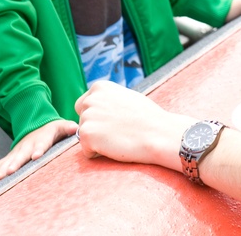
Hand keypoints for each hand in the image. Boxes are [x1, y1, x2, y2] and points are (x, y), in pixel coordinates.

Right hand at [0, 119, 77, 184]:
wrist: (36, 124)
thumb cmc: (52, 130)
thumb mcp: (60, 126)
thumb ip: (67, 128)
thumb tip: (75, 128)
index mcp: (41, 138)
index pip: (41, 144)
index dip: (38, 149)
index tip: (35, 156)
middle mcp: (27, 145)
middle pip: (21, 155)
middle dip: (15, 163)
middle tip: (10, 172)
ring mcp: (17, 151)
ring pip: (8, 161)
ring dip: (2, 170)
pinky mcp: (11, 156)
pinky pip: (1, 164)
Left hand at [75, 81, 191, 168]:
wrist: (158, 133)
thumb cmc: (148, 118)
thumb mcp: (125, 97)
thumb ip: (108, 99)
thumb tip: (97, 104)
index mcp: (99, 87)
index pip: (84, 105)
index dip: (99, 117)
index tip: (116, 121)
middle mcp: (90, 99)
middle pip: (82, 120)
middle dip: (95, 128)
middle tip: (118, 130)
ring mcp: (86, 116)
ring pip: (85, 136)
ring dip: (98, 141)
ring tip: (119, 137)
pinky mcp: (86, 134)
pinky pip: (86, 151)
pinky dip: (98, 153)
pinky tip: (115, 146)